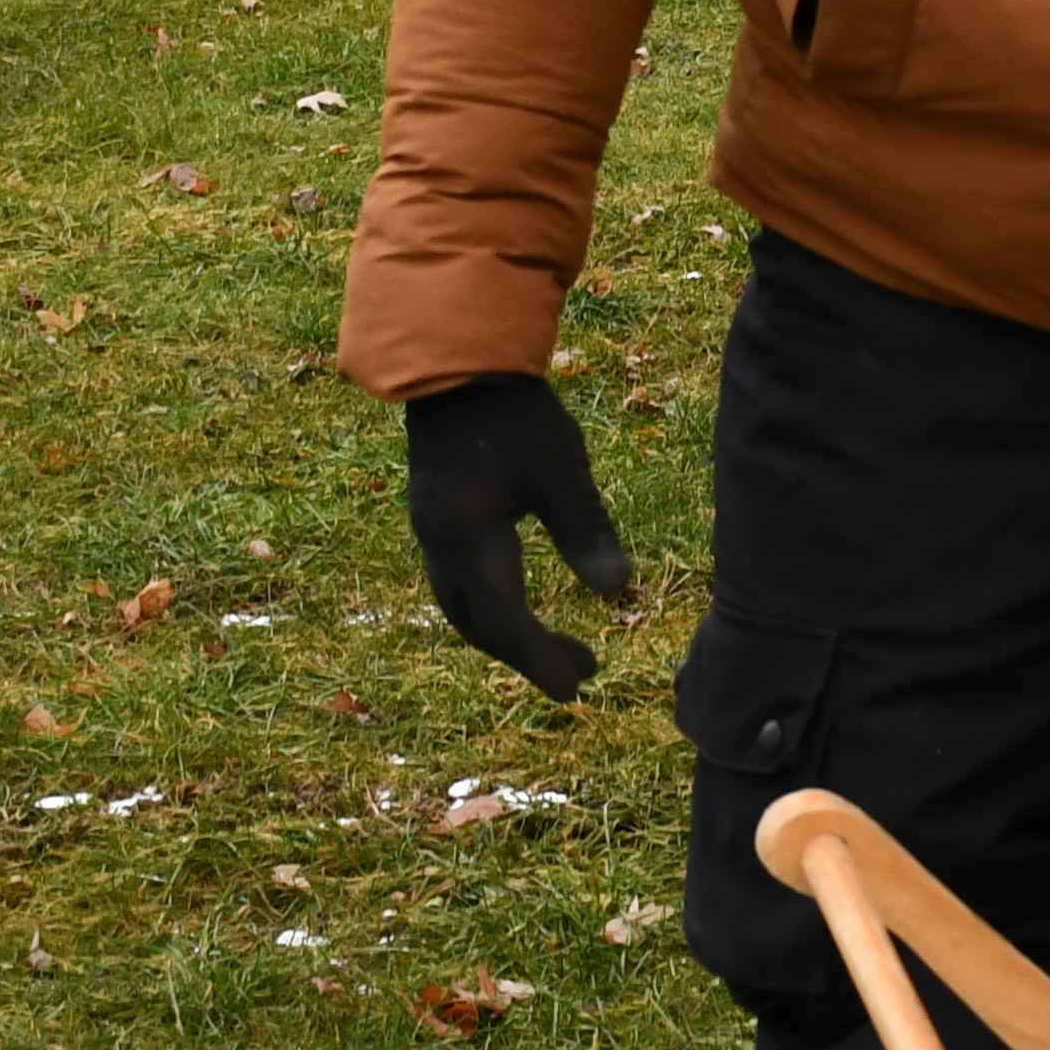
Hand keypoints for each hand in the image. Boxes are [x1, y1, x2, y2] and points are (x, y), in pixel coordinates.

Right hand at [403, 375, 633, 698]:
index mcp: (467, 541)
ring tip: (557, 648)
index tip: (577, 691)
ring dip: (508, 633)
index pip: (505, 621)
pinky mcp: (435, 515)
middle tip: (583, 673)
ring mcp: (431, 530)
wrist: (455, 358)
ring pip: (464, 606)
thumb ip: (585, 529)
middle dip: (527, 655)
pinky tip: (520, 599)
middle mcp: (439, 546)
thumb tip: (618, 593)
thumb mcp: (560, 469)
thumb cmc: (514, 412)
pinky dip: (492, 607)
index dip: (539, 660)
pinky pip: (459, 583)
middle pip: (479, 624)